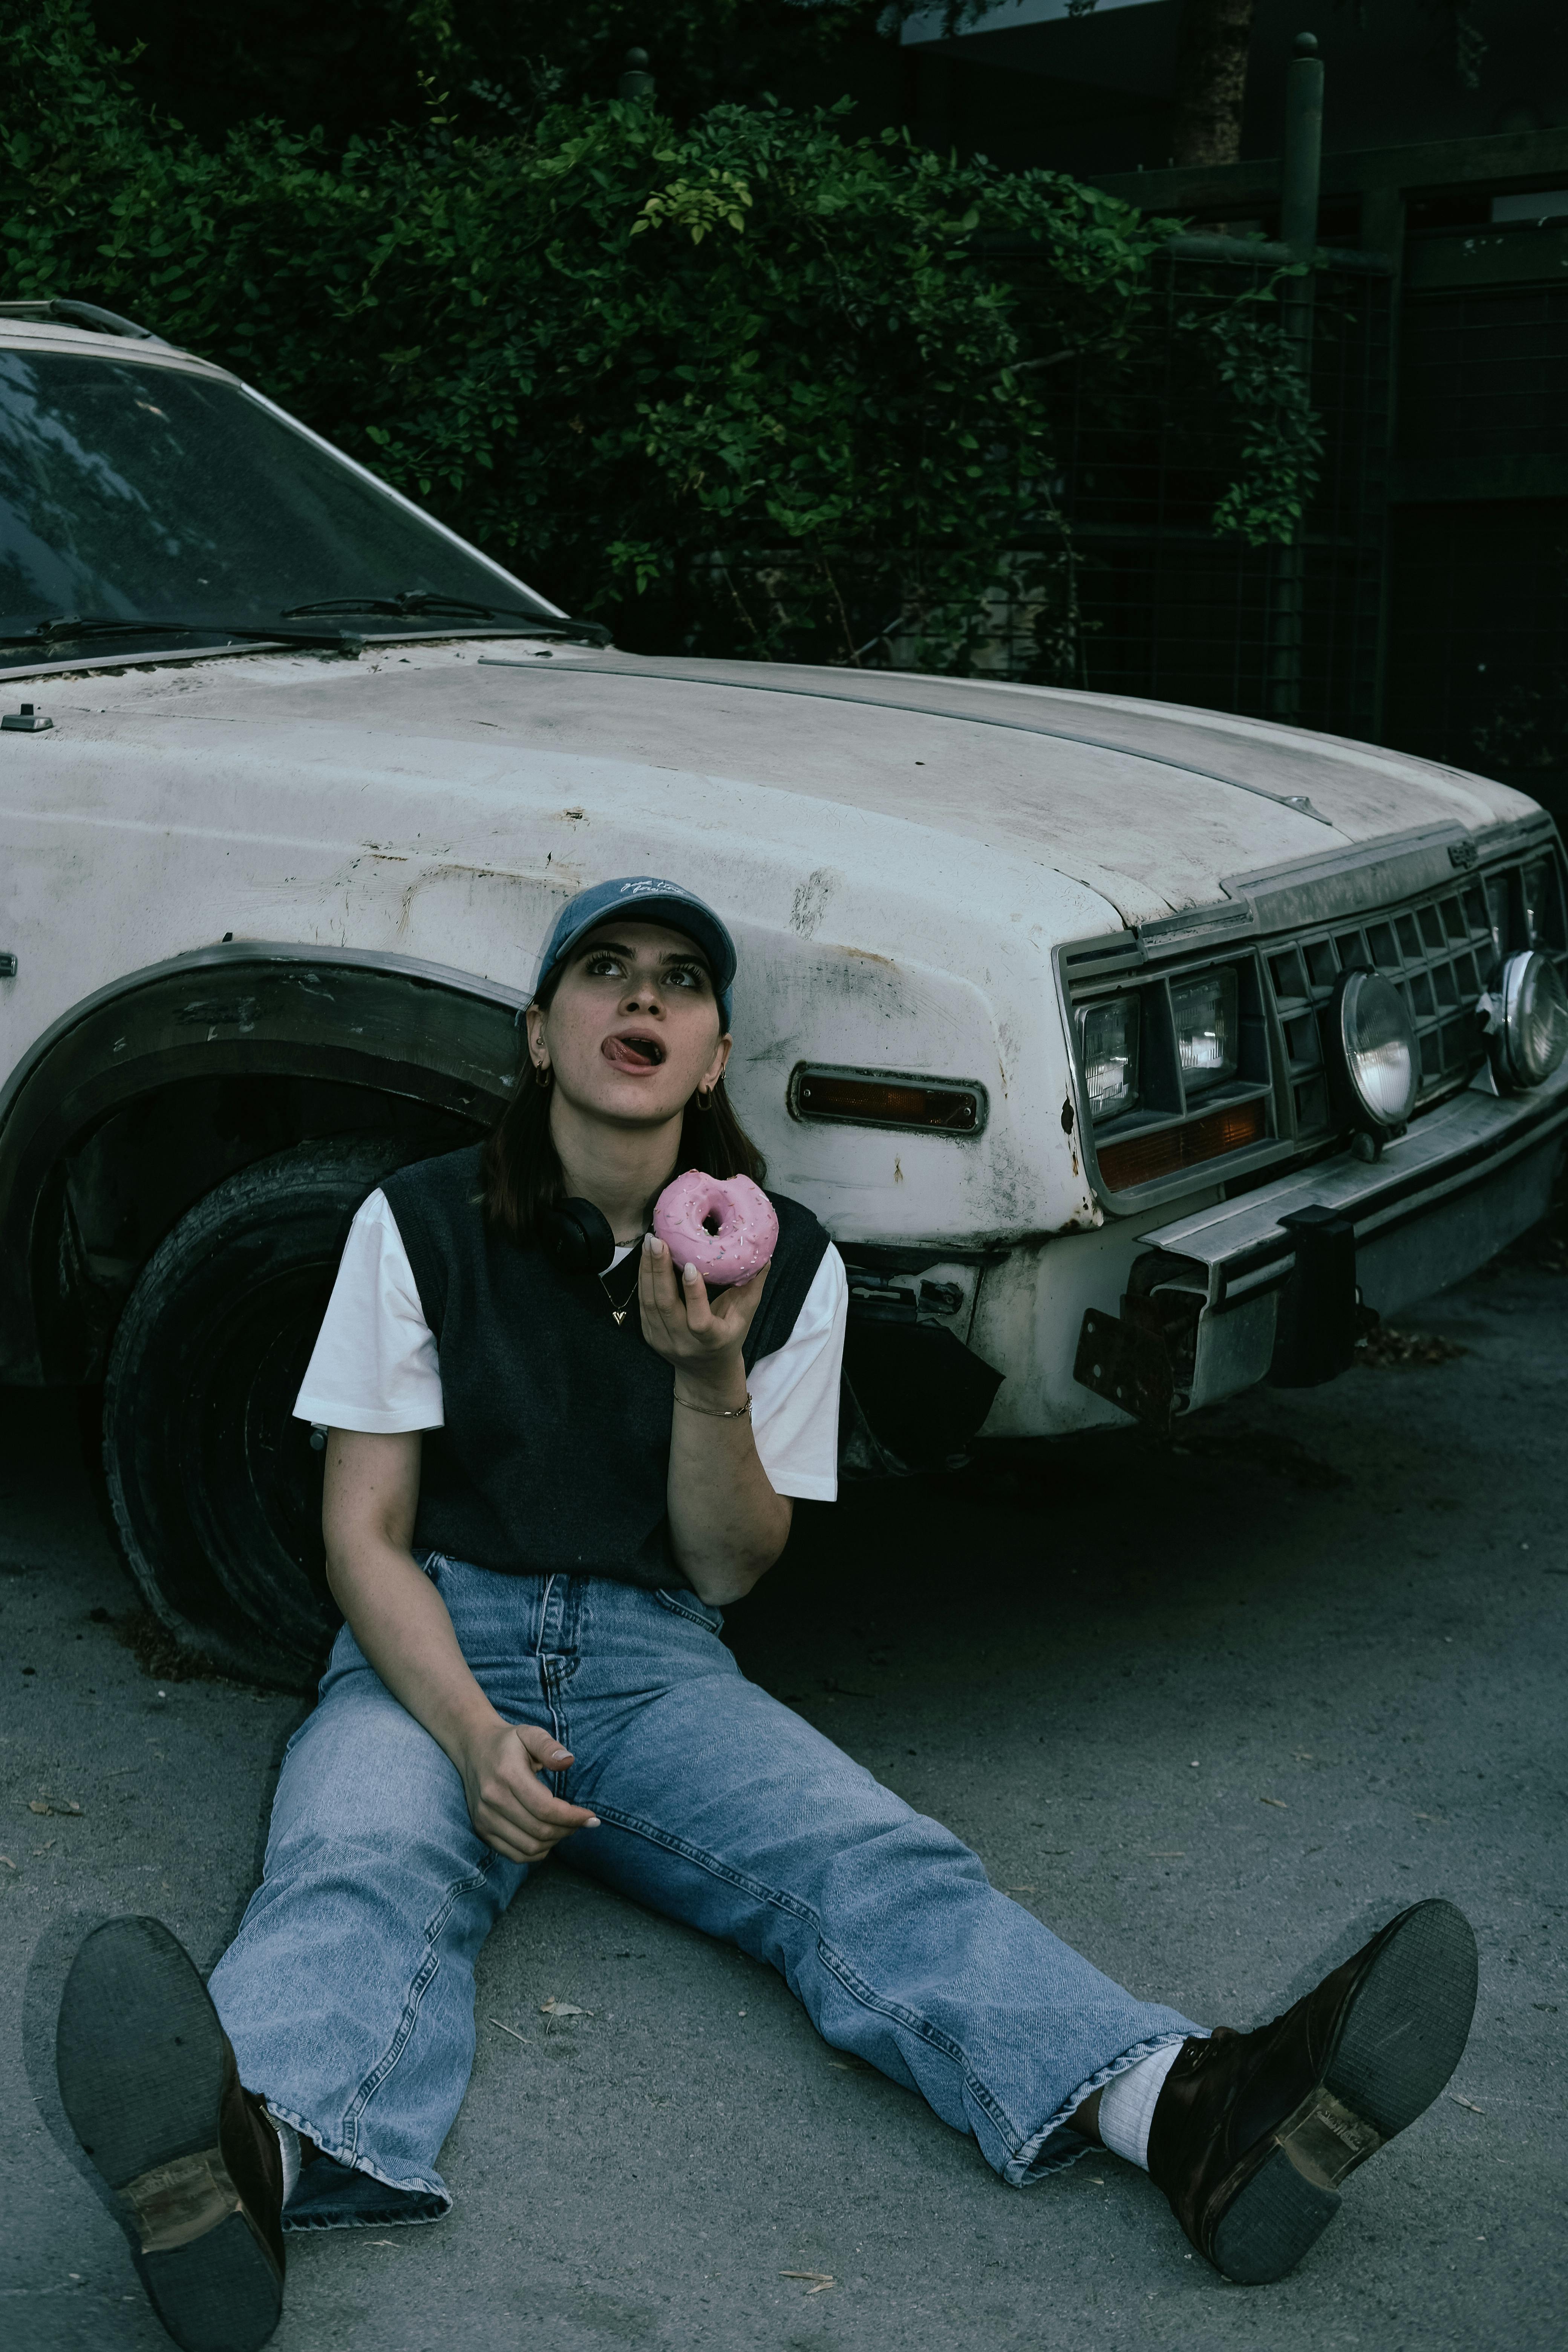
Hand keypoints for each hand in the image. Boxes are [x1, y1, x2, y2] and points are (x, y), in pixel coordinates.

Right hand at [456, 1717, 599, 1862]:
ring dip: (554, 1842)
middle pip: (539, 1831)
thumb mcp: (530, 1733)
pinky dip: (536, 1852)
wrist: (473, 1748)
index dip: (572, 1817)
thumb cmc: (508, 1742)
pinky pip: (514, 1854)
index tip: (592, 1817)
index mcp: (507, 1775)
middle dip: (568, 1829)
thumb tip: (568, 1761)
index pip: (545, 1808)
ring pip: (528, 1848)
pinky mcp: (482, 1830)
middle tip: (581, 1821)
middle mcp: (492, 1800)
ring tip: (566, 1827)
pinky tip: (548, 1838)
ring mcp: (484, 1819)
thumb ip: (549, 1746)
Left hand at [637, 1234, 767, 1387]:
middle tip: (658, 1241)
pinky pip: (643, 1304)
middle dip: (659, 1270)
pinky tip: (646, 1258)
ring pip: (649, 1303)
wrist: (706, 1373)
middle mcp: (684, 1343)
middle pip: (665, 1306)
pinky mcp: (649, 1335)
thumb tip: (764, 1256)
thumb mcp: (745, 1316)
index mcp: (712, 1340)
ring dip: (647, 1270)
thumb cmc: (730, 1337)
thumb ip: (753, 1286)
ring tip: (650, 1242)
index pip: (699, 1320)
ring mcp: (663, 1341)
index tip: (689, 1265)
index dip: (693, 1294)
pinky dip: (643, 1279)